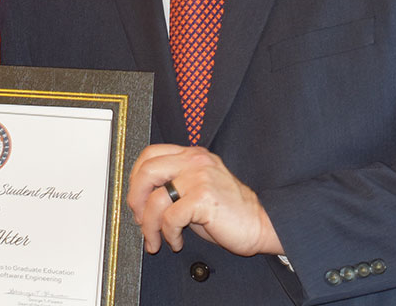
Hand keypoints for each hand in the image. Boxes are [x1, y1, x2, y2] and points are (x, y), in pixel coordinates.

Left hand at [126, 143, 282, 256]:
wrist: (260, 224)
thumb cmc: (229, 211)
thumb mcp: (198, 188)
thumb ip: (174, 185)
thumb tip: (141, 201)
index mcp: (192, 155)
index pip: (150, 154)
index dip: (136, 177)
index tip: (136, 199)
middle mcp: (194, 160)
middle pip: (146, 171)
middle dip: (135, 199)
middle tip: (139, 219)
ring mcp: (199, 177)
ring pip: (155, 199)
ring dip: (150, 225)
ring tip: (156, 239)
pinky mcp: (203, 197)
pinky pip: (170, 217)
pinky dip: (168, 234)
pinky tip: (176, 241)